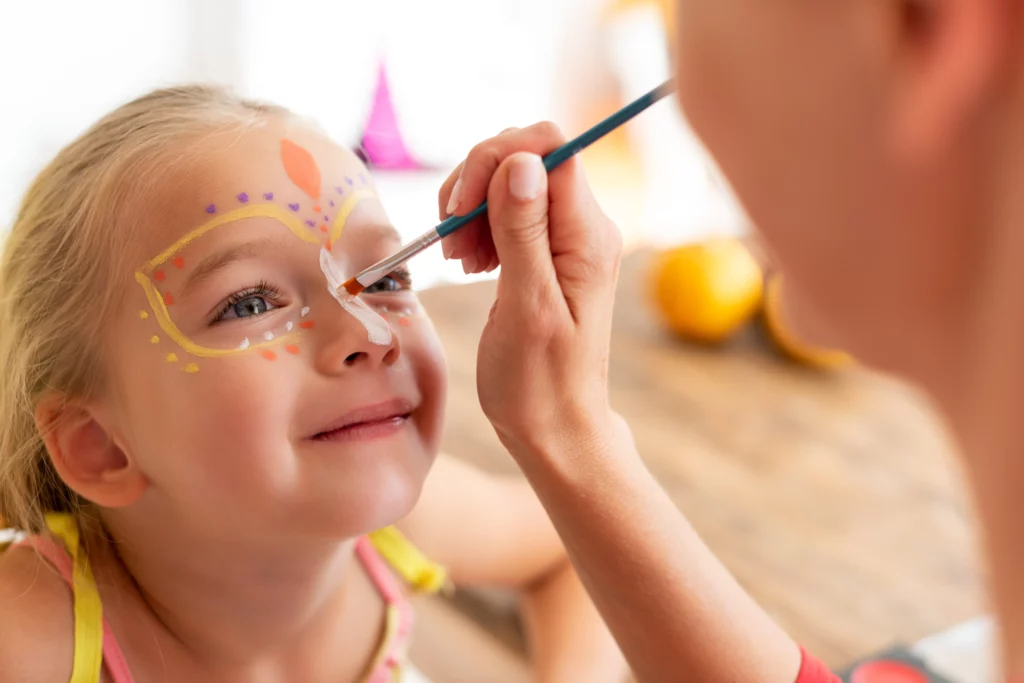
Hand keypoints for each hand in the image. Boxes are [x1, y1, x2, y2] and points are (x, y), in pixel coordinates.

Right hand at [437, 122, 623, 457]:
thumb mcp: (528, 308)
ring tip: (459, 259)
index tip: (460, 208)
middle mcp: (582, 228)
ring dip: (470, 207)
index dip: (498, 159)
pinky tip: (469, 262)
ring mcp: (563, 239)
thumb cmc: (540, 383)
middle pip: (526, 157)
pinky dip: (476, 226)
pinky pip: (505, 211)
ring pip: (509, 180)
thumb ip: (524, 232)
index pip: (551, 149)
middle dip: (477, 182)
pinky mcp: (543, 253)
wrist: (553, 428)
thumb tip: (521, 161)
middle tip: (453, 242)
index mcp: (587, 236)